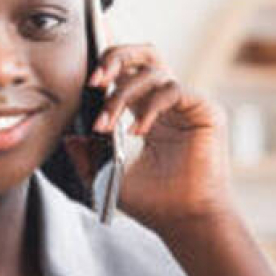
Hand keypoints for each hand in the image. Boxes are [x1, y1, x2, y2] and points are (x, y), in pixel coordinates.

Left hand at [89, 44, 232, 232]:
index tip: (87, 80)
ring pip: (154, 71)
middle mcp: (169, 103)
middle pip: (145, 54)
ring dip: (122, 94)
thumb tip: (69, 138)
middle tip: (95, 81)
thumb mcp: (108, 176)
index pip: (129, 72)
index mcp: (149, 112)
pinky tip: (137, 132)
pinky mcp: (206, 111)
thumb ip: (87, 157)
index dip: (108, 65)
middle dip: (116, 57)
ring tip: (107, 125)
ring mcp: (188, 104)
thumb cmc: (155, 203)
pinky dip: (150, 106)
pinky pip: (174, 90)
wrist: (184, 221)